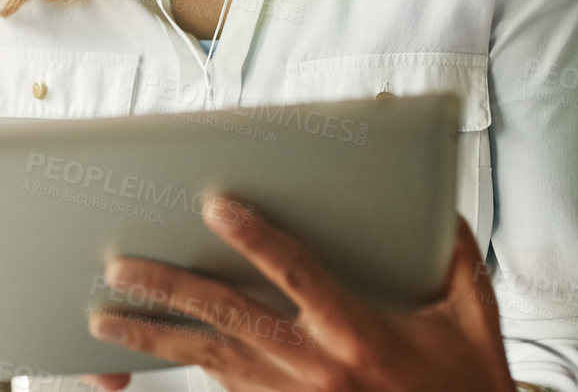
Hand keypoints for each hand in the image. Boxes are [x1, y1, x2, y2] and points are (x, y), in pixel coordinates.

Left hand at [79, 195, 513, 390]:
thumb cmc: (468, 385)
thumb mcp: (474, 318)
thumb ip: (455, 256)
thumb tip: (439, 204)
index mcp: (360, 334)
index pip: (296, 275)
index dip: (255, 238)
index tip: (214, 205)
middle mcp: (318, 369)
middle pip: (228, 318)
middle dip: (169, 289)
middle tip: (120, 266)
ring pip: (211, 360)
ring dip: (154, 338)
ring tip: (103, 320)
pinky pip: (227, 389)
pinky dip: (188, 368)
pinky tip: (150, 350)